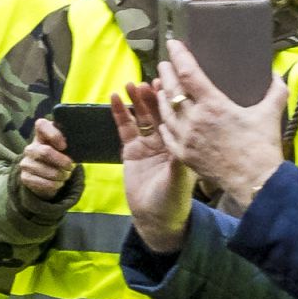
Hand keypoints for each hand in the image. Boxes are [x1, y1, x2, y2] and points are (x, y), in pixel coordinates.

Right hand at [15, 115, 76, 204]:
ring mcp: (26, 162)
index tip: (64, 146)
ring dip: (60, 175)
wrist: (48, 176)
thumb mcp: (66, 147)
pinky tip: (58, 182)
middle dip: (62, 161)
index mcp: (41, 135)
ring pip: (46, 170)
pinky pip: (43, 183)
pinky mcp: (25, 177)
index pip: (41, 124)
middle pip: (45, 151)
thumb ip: (70, 141)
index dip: (54, 135)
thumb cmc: (61, 156)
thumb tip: (83, 143)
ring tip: (65, 175)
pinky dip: (55, 185)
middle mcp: (31, 147)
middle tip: (70, 166)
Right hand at [120, 79, 195, 252]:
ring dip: (137, 100)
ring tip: (130, 84)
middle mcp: (167, 140)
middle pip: (159, 111)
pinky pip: (125, 127)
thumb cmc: (173, 200)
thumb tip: (182, 140)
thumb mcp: (179, 180)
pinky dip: (120, 113)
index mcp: (182, 143)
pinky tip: (115, 98)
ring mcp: (148, 144)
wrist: (154, 217)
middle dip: (153, 95)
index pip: (178, 115)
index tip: (169, 82)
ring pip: (142, 116)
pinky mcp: (131, 150)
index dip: (172, 98)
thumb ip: (178, 161)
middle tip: (147, 80)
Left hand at [154, 51, 286, 207]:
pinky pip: (166, 133)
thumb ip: (275, 91)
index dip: (179, 56)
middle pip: (171, 89)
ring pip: (165, 111)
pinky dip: (164, 121)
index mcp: (214, 105)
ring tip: (162, 85)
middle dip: (166, 73)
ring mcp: (185, 138)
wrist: (255, 181)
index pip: (189, 73)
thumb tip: (276, 76)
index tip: (173, 44)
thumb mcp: (271, 114)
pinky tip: (165, 116)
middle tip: (165, 63)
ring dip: (162, 96)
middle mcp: (194, 119)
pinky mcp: (182, 154)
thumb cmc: (262, 147)